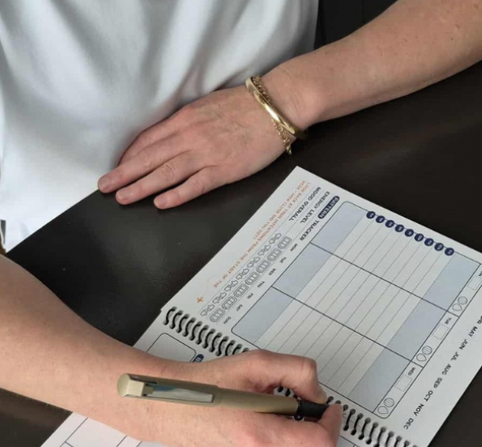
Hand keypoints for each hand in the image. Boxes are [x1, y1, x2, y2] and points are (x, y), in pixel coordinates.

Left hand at [98, 83, 289, 208]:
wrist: (274, 108)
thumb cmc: (245, 106)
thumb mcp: (208, 106)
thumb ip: (188, 121)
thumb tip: (172, 135)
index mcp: (185, 119)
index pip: (149, 139)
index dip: (129, 155)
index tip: (116, 167)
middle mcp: (190, 136)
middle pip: (149, 157)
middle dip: (124, 173)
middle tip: (104, 186)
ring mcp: (207, 154)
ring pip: (166, 172)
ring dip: (141, 186)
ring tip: (123, 198)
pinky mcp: (224, 170)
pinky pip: (195, 185)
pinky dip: (177, 194)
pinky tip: (161, 203)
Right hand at [143, 350, 341, 446]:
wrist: (170, 408)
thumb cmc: (211, 384)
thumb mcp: (258, 363)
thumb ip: (300, 372)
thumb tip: (319, 398)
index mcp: (260, 437)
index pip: (321, 446)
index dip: (333, 426)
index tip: (328, 409)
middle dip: (325, 439)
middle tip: (314, 417)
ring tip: (294, 430)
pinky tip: (277, 442)